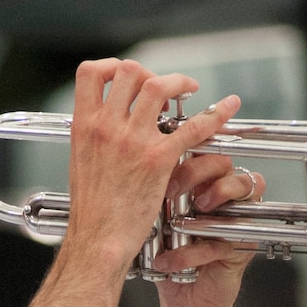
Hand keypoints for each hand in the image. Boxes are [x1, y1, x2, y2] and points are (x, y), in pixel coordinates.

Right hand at [64, 58, 240, 274]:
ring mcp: (132, 141)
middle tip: (163, 89)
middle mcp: (106, 127)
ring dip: (178, 82)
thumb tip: (104, 123)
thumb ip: (92, 137)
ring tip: (189, 90)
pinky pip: (192, 126)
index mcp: (83, 126)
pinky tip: (227, 108)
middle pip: (131, 72)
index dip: (112, 66)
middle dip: (151, 73)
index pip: (91, 72)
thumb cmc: (90, 211)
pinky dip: (215, 114)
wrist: (97, 241)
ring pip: (159, 86)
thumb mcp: (80, 162)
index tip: (126, 76)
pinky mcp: (158, 160)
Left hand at [155, 142, 266, 306]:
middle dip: (196, 172)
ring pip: (244, 189)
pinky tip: (168, 260)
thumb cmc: (168, 257)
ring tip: (183, 220)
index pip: (207, 151)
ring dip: (215, 196)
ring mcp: (239, 220)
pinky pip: (223, 239)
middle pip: (226, 164)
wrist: (183, 302)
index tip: (162, 161)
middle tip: (171, 191)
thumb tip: (132, 167)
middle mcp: (226, 198)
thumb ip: (151, 194)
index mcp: (204, 185)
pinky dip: (191, 252)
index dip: (188, 151)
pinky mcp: (242, 248)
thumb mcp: (154, 221)